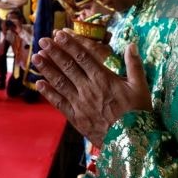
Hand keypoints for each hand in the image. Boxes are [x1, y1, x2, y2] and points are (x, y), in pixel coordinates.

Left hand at [32, 31, 150, 147]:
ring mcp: (80, 104)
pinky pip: (59, 103)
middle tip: (42, 41)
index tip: (59, 34)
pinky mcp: (76, 118)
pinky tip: (39, 84)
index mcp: (103, 79)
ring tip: (36, 58)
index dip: (70, 44)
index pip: (83, 57)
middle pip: (68, 66)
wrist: (131, 143)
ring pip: (60, 82)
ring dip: (47, 69)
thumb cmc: (138, 113)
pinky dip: (48, 93)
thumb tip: (131, 45)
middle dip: (54, 52)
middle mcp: (88, 89)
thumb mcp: (140, 87)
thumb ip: (134, 65)